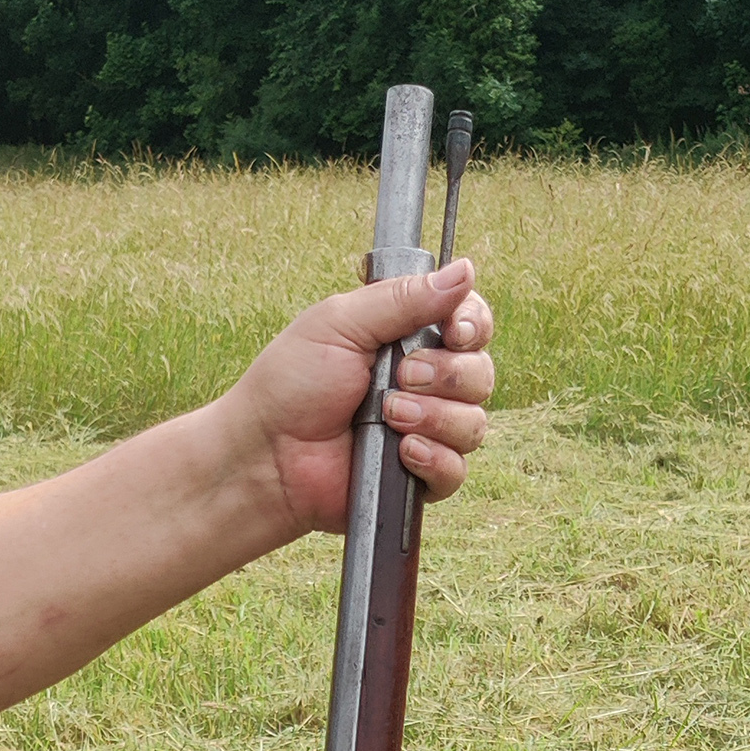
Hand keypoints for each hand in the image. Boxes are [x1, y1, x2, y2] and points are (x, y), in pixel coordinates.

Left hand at [219, 257, 495, 537]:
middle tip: (403, 377)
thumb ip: (405, 298)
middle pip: (480, 373)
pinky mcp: (419, 479)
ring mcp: (426, 433)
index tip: (453, 330)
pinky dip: (434, 459)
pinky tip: (402, 452)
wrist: (269, 454)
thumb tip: (464, 271)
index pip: (472, 324)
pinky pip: (457, 470)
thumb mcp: (343, 323)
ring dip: (436, 417)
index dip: (473, 325)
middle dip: (447, 374)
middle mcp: (427, 385)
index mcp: (411, 339)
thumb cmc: (293, 383)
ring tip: (389, 416)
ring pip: (473, 424)